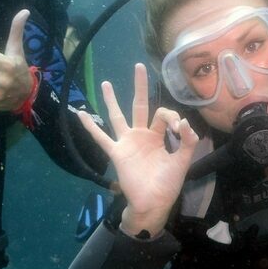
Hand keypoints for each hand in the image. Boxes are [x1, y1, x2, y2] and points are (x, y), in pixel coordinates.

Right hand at [73, 63, 198, 235]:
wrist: (153, 202)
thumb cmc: (168, 183)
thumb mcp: (182, 161)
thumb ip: (187, 141)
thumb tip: (184, 122)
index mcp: (158, 136)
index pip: (162, 114)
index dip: (171, 117)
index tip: (177, 128)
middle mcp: (141, 135)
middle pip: (140, 105)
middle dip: (140, 86)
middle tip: (139, 66)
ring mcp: (127, 142)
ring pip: (118, 116)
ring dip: (112, 99)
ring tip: (105, 83)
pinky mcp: (117, 152)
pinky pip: (101, 137)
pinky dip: (90, 126)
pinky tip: (80, 114)